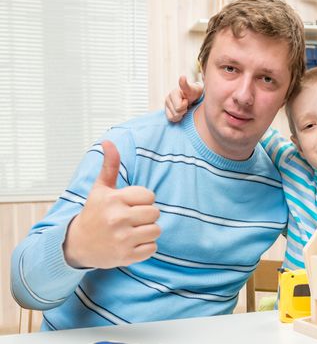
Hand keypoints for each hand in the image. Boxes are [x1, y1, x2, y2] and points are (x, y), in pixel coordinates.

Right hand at [63, 141, 161, 268]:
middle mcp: (118, 219)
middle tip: (132, 219)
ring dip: (148, 231)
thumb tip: (108, 141)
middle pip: (155, 213)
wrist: (78, 244)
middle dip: (147, 215)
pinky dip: (145, 247)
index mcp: (114, 200)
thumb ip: (109, 165)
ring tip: (132, 231)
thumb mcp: (100, 189)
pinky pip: (152, 248)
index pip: (149, 196)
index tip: (129, 204)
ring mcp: (122, 239)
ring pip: (156, 230)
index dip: (142, 200)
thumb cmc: (94, 213)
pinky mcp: (126, 256)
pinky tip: (131, 243)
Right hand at [165, 76, 203, 121]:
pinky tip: (181, 112)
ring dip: (181, 114)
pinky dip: (177, 118)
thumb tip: (182, 76)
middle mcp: (168, 98)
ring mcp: (166, 105)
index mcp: (174, 92)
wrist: (194, 98)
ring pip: (174, 116)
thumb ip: (186, 85)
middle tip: (187, 104)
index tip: (187, 100)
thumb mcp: (194, 89)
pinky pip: (171, 119)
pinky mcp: (166, 111)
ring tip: (184, 107)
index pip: (178, 106)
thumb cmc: (194, 93)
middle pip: (177, 112)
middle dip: (184, 110)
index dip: (184, 105)